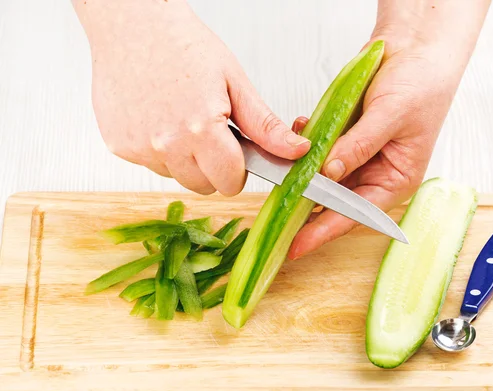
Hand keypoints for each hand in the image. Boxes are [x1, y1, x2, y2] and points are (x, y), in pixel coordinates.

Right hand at [74, 0, 309, 195]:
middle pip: (204, 186)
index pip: (230, 182)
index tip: (237, 152)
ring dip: (186, 160)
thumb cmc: (183, 45)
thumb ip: (265, 126)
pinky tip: (161, 119)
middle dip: (214, 168)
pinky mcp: (119, 146)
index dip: (239, 169)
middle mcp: (166, 144)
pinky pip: (152, 165)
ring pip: (178, 177)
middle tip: (211, 131)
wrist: (134, 25)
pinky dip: (160, 151)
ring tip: (184, 120)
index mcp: (200, 129)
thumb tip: (296, 150)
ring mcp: (139, 148)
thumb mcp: (235, 82)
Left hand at [288, 0, 489, 258]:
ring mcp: (359, 155)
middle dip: (306, 201)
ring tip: (283, 164)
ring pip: (323, 175)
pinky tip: (301, 128)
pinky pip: (320, 148)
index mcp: (396, 180)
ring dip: (303, 168)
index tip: (296, 245)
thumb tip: (328, 172)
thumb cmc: (421, 85)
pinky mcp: (346, 137)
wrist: (417, 48)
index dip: (324, 231)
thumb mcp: (390, 116)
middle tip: (275, 209)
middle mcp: (376, 173)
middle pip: (335, 200)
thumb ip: (358, 145)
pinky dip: (308, 142)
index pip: (356, 215)